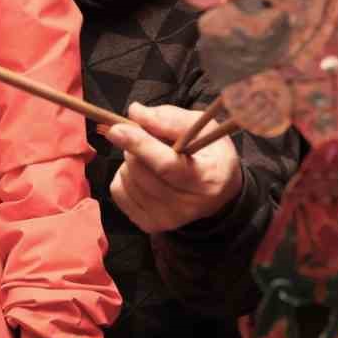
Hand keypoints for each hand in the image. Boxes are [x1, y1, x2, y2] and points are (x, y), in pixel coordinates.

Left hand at [104, 103, 243, 232]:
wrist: (220, 192)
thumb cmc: (211, 154)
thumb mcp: (202, 127)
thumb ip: (170, 119)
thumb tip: (135, 113)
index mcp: (206, 178)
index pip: (167, 165)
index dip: (140, 145)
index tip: (117, 129)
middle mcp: (187, 206)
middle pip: (142, 172)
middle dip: (135, 147)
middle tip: (149, 138)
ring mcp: (167, 219)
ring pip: (127, 181)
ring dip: (131, 161)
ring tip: (150, 158)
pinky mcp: (150, 224)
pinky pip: (118, 193)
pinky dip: (124, 177)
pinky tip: (143, 173)